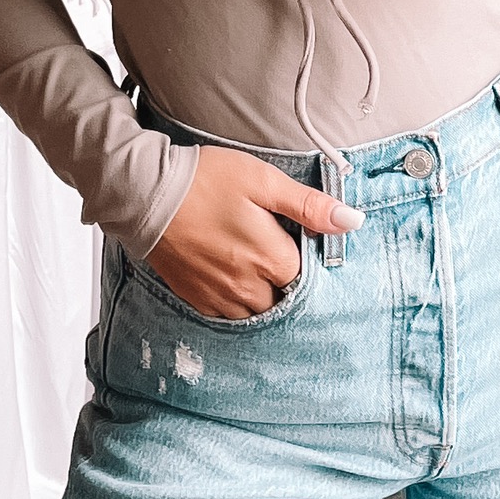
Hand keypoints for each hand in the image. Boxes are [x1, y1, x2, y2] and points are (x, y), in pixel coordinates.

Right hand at [142, 145, 360, 318]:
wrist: (147, 193)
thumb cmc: (207, 181)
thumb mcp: (263, 182)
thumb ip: (308, 206)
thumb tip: (352, 222)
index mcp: (270, 257)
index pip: (308, 275)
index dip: (308, 258)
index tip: (300, 241)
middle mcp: (248, 287)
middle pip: (285, 299)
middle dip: (288, 282)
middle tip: (277, 253)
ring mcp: (220, 298)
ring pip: (259, 314)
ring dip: (265, 297)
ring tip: (257, 268)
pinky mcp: (197, 299)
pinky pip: (230, 317)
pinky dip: (238, 304)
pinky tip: (235, 279)